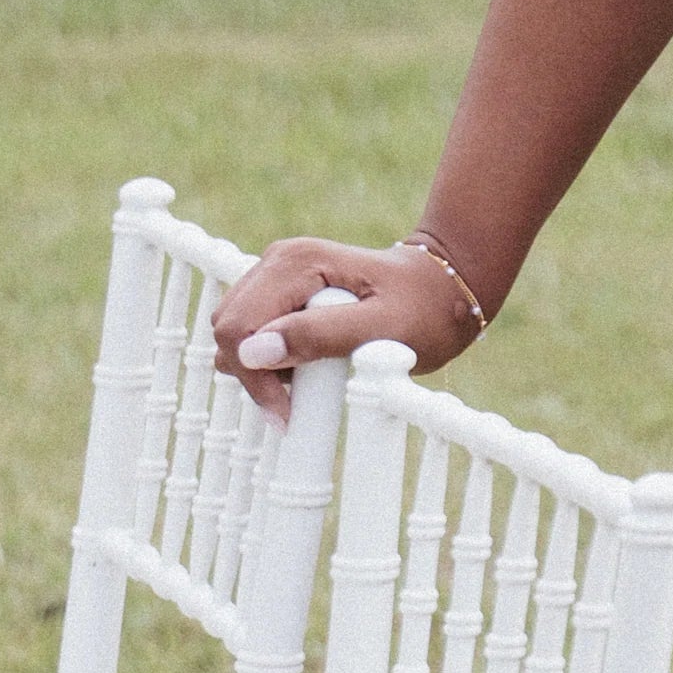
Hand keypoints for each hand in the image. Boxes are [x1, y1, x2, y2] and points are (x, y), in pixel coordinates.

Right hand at [211, 236, 481, 390]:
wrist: (444, 289)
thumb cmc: (425, 309)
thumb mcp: (384, 330)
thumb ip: (321, 336)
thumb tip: (255, 351)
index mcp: (297, 262)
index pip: (239, 327)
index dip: (255, 376)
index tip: (287, 412)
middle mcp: (279, 260)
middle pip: (228, 328)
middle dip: (254, 373)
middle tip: (297, 400)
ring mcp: (277, 273)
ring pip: (234, 333)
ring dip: (261, 367)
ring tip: (310, 378)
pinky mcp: (281, 290)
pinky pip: (251, 332)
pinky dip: (269, 358)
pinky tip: (306, 365)